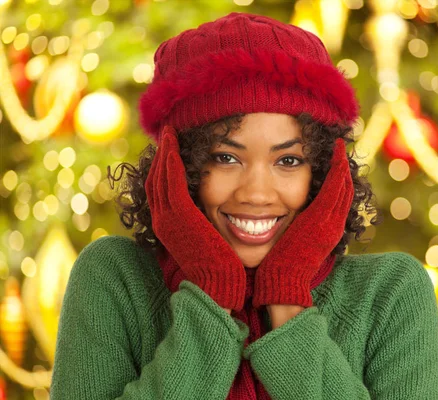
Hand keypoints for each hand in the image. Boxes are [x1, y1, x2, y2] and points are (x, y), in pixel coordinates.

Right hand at [145, 125, 245, 311]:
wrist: (222, 292)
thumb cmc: (224, 272)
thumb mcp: (212, 245)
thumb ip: (210, 229)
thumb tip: (222, 218)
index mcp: (172, 229)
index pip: (162, 190)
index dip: (165, 168)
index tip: (173, 149)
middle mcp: (164, 223)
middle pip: (156, 179)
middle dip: (161, 155)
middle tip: (167, 134)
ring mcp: (168, 221)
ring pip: (160, 178)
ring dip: (164, 152)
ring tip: (170, 132)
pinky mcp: (179, 219)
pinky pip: (170, 183)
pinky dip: (169, 163)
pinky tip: (174, 146)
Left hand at [252, 138, 353, 307]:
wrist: (281, 287)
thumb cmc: (278, 272)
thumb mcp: (288, 247)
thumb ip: (289, 233)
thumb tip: (275, 222)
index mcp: (324, 232)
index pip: (335, 200)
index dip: (337, 180)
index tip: (332, 163)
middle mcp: (332, 226)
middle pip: (344, 190)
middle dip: (342, 168)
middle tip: (340, 149)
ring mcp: (330, 223)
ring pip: (342, 187)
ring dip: (342, 165)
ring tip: (340, 147)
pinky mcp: (322, 220)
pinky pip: (334, 189)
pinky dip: (338, 171)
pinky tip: (336, 155)